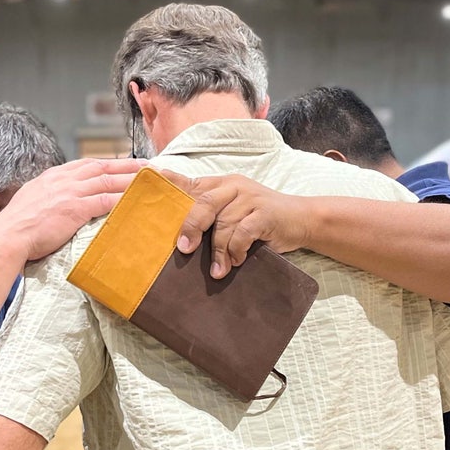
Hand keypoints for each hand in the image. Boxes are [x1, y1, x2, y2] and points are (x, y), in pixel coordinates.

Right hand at [0, 158, 145, 259]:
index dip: (108, 163)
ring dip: (131, 180)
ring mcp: (70, 192)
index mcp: (53, 176)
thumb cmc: (17, 226)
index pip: (86, 164)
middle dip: (127, 165)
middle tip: (147, 166)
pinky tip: (137, 200)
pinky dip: (123, 198)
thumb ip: (48, 196)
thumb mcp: (32, 200)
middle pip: (102, 167)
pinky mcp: (76, 208)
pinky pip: (106, 200)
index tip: (122, 163)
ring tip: (150, 181)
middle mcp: (64, 179)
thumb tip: (57, 201)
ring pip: (108, 181)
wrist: (9, 235)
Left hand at [170, 174, 310, 278]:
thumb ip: (208, 215)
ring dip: (219, 251)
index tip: (147, 180)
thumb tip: (178, 233)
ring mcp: (250, 197)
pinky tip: (237, 261)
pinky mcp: (265, 213)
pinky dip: (237, 250)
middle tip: (183, 249)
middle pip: (203, 203)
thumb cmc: (260, 220)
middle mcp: (234, 186)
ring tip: (218, 270)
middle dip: (191, 227)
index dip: (169, 182)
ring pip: (223, 224)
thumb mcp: (233, 213)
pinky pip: (243, 232)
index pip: (191, 183)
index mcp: (221, 184)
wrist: (301, 220)